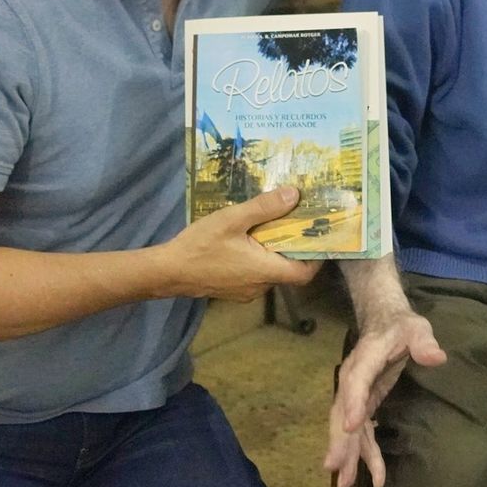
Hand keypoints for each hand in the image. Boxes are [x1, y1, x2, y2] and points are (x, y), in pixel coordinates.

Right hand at [158, 186, 320, 300]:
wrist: (167, 271)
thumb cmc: (200, 245)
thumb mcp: (232, 219)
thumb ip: (264, 208)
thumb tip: (295, 195)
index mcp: (265, 270)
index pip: (304, 273)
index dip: (317, 256)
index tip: (319, 235)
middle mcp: (260, 286)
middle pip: (288, 269)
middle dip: (293, 246)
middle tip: (296, 221)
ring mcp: (246, 291)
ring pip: (271, 271)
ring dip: (274, 251)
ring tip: (273, 224)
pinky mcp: (233, 289)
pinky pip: (255, 274)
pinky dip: (259, 258)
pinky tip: (249, 238)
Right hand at [324, 308, 445, 486]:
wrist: (385, 320)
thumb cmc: (402, 326)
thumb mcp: (416, 328)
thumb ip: (424, 341)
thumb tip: (436, 356)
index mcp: (366, 357)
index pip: (357, 381)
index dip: (353, 403)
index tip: (351, 426)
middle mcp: (354, 377)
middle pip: (343, 410)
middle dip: (340, 440)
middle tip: (336, 469)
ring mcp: (356, 392)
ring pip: (347, 426)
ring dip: (347, 453)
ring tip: (345, 483)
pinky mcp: (362, 402)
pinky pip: (359, 430)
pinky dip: (361, 451)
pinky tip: (368, 474)